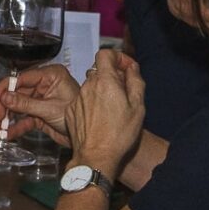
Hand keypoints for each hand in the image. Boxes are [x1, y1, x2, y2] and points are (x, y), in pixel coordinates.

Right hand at [0, 64, 79, 147]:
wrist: (91, 139)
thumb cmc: (81, 117)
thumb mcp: (49, 109)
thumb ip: (25, 103)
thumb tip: (4, 98)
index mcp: (51, 76)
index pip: (22, 78)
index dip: (5, 88)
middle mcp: (44, 85)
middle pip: (16, 94)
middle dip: (4, 107)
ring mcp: (41, 100)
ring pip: (17, 108)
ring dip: (6, 119)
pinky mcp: (40, 114)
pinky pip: (24, 119)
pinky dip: (15, 127)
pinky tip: (7, 135)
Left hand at [63, 50, 143, 171]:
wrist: (97, 155)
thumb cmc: (120, 133)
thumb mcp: (138, 105)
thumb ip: (135, 81)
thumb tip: (131, 68)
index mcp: (105, 81)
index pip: (105, 54)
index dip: (117, 57)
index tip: (126, 69)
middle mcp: (87, 86)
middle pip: (99, 71)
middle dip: (112, 77)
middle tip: (124, 92)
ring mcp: (76, 99)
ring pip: (90, 86)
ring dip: (101, 91)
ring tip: (113, 109)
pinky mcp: (70, 111)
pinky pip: (82, 99)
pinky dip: (91, 103)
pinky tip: (100, 118)